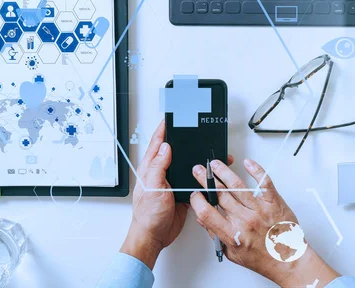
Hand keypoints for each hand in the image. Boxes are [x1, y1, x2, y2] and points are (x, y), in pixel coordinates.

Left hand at [121, 121, 234, 268]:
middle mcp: (161, 173)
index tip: (170, 118)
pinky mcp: (182, 192)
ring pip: (185, 165)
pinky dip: (199, 175)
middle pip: (173, 151)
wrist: (154, 236)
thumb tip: (166, 147)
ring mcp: (172, 182)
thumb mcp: (153, 187)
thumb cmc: (148, 215)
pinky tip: (206, 171)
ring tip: (203, 147)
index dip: (163, 129)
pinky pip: (192, 179)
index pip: (158, 143)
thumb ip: (159, 166)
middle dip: (182, 139)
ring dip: (193, 158)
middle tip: (190, 127)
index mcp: (151, 168)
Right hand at [190, 159, 339, 286]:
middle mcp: (245, 220)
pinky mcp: (274, 202)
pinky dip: (255, 170)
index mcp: (233, 234)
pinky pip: (264, 182)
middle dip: (205, 180)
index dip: (197, 201)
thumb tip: (203, 219)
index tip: (195, 195)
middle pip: (219, 194)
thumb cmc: (262, 258)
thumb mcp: (232, 253)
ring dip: (223, 171)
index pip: (207, 213)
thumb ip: (216, 235)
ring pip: (237, 185)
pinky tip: (247, 163)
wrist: (288, 260)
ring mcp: (260, 210)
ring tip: (216, 164)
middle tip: (200, 171)